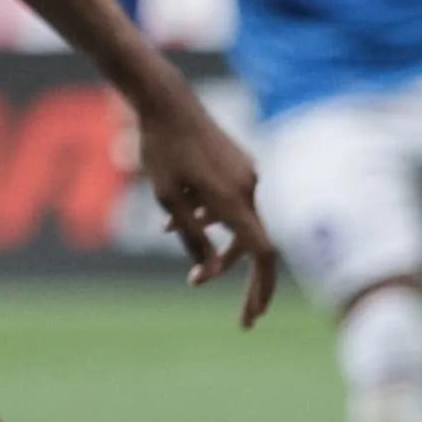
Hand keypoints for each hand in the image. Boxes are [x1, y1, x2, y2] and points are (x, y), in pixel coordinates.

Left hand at [129, 86, 281, 328]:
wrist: (166, 100)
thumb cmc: (160, 149)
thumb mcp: (166, 199)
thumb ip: (190, 238)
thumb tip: (206, 274)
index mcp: (232, 198)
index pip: (260, 253)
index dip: (259, 288)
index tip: (251, 316)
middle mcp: (248, 187)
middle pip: (255, 245)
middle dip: (245, 282)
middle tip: (243, 320)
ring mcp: (247, 174)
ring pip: (239, 224)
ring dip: (216, 246)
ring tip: (179, 252)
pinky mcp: (239, 166)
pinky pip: (232, 203)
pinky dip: (210, 218)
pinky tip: (175, 216)